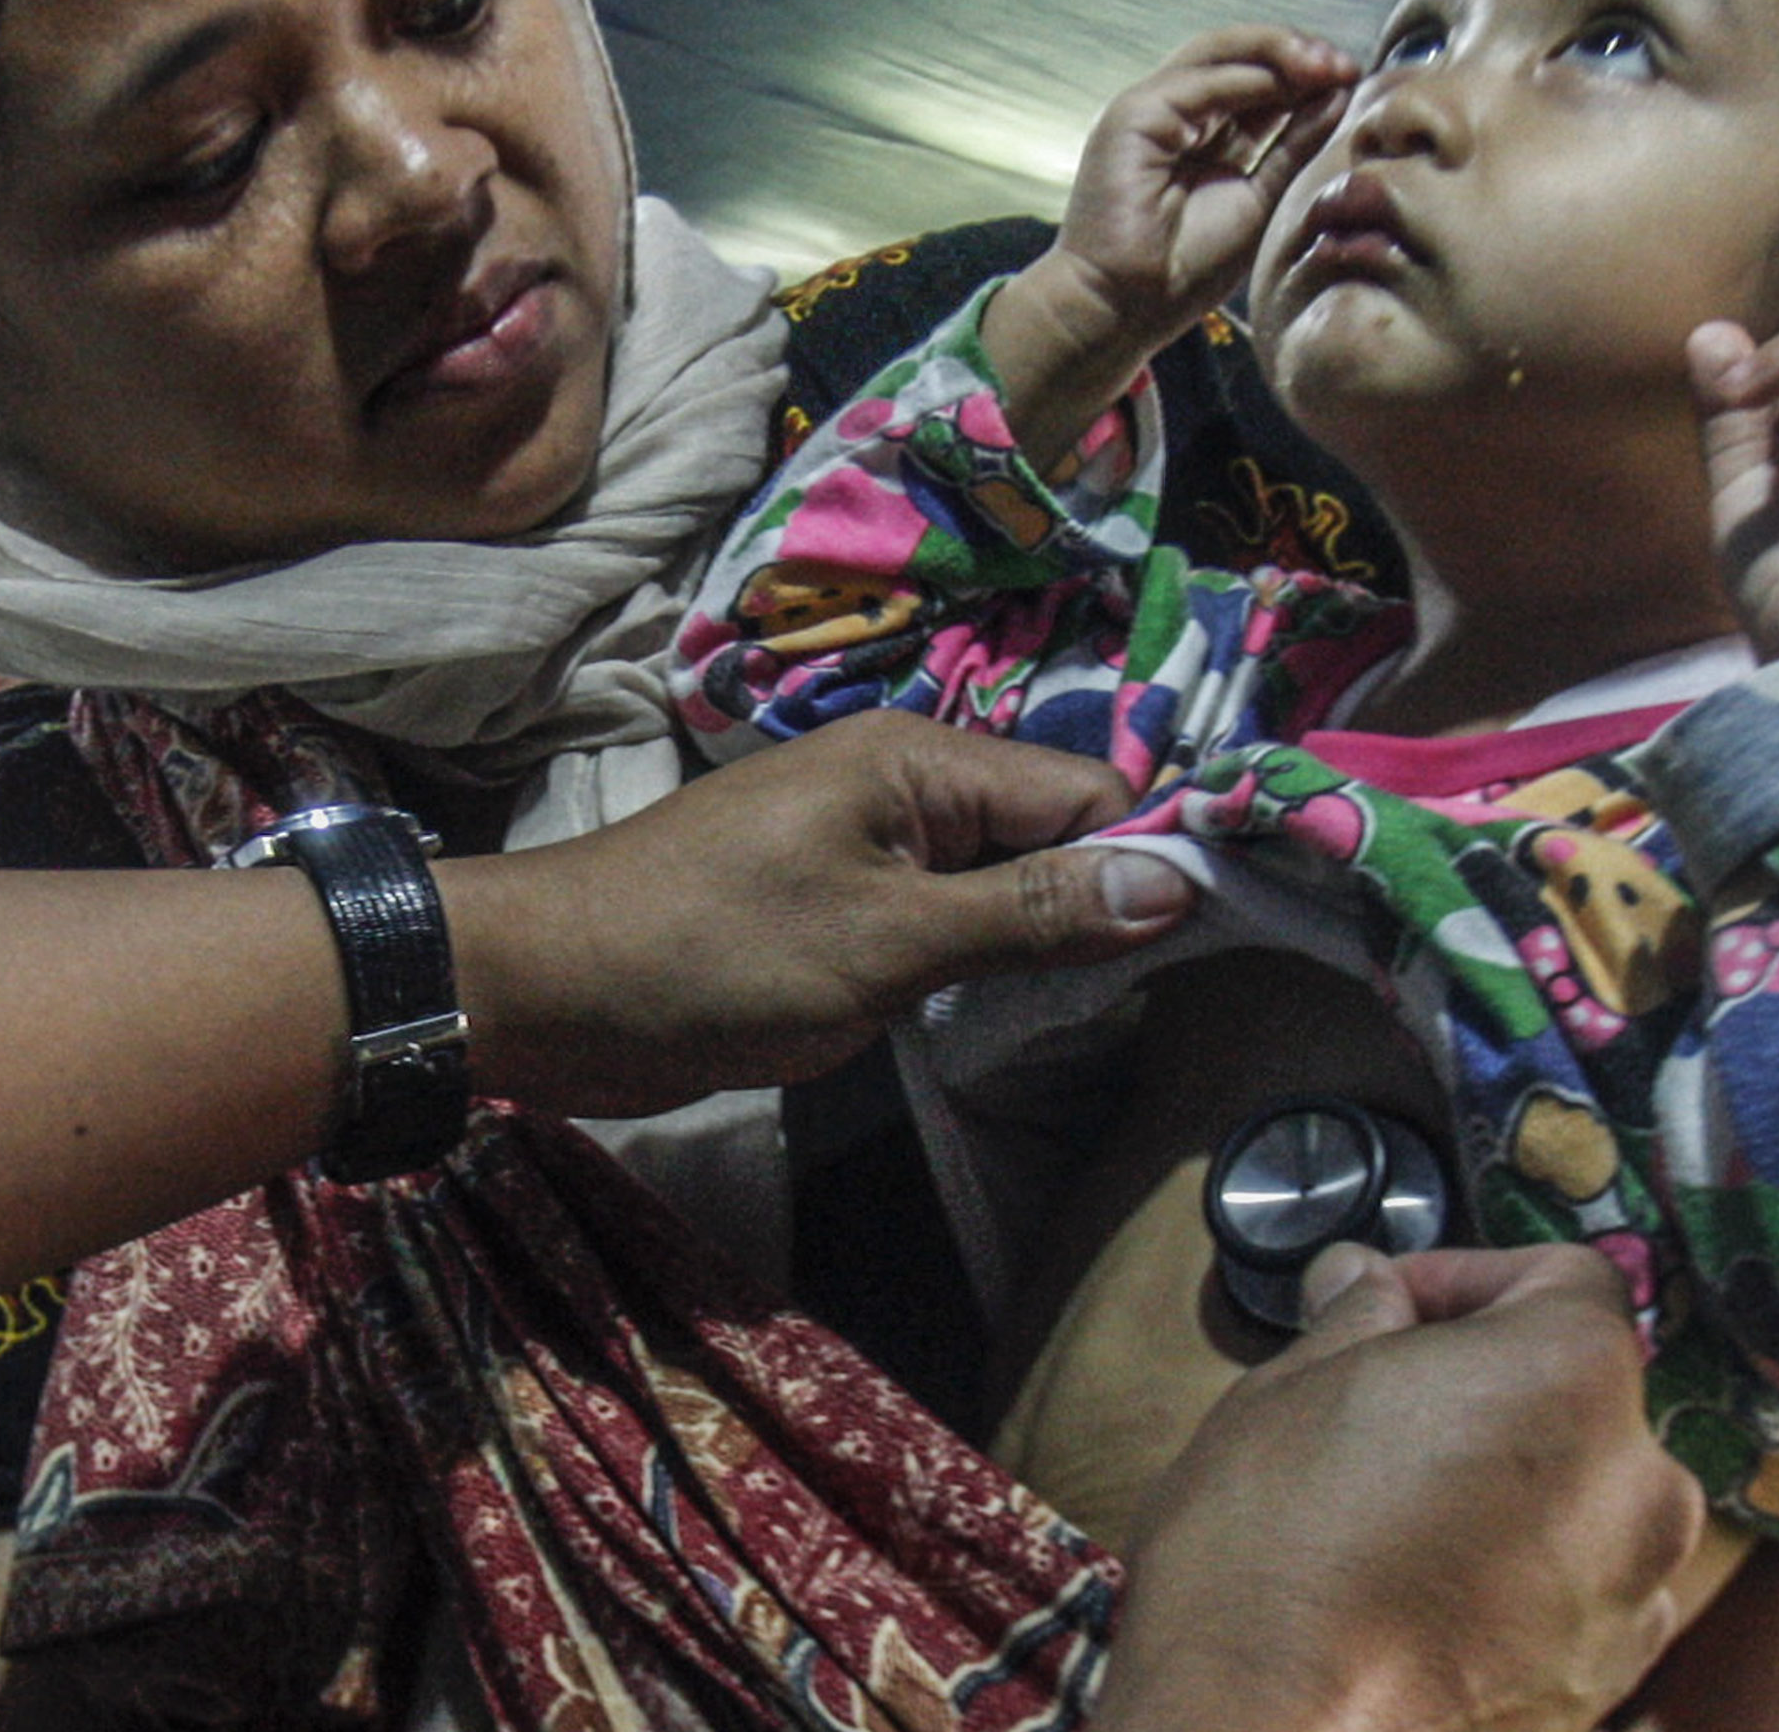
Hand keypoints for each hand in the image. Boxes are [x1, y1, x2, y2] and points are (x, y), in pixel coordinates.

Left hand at [442, 713, 1174, 1118]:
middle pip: (1054, 837)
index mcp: (919, 761)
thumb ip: (1030, 914)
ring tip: (1122, 1011)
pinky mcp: (840, 912)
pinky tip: (1028, 1016)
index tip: (1230, 943)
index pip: (1087, 796)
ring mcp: (869, 851)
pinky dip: (988, 965)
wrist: (549, 993)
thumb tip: (1178, 881)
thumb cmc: (712, 953)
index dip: (1157, 863)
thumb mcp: (888, 942)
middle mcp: (903, 788)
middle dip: (1111, 906)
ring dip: (1052, 944)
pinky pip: (947, 924)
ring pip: (1004, 887)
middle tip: (1183, 995)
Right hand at [993, 28, 1353, 456]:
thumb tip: (1337, 95)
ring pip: (1216, 53)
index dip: (1303, 72)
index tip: (1353, 77)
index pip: (1253, 80)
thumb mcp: (1260, 197)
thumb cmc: (1182, 270)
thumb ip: (1293, 145)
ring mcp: (1147, 111)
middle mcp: (1170, 114)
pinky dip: (1249, 79)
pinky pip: (1199, 83)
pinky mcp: (1131, 118)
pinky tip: (1292, 83)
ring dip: (1277, 52)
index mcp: (1195, 133)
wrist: (1125, 308)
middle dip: (1295, 52)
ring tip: (1326, 64)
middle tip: (1345, 64)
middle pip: (1235, 56)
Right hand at [1103, 1245, 1699, 1731]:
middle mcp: (1637, 1484)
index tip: (1389, 1309)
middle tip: (1378, 1406)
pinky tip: (1417, 1590)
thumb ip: (1360, 1316)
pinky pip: (1573, 1595)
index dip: (1463, 1280)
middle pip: (1578, 1396)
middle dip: (1487, 1389)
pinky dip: (1515, 1580)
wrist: (1267, 1721)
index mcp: (1574, 1376)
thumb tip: (1368, 1286)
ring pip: (1579, 1500)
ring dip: (1506, 1487)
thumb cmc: (1275, 1547)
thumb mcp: (1294, 1382)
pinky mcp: (1604, 1686)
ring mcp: (1632, 1599)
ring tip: (1394, 1510)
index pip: (1562, 1278)